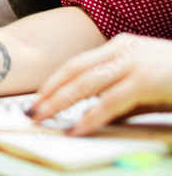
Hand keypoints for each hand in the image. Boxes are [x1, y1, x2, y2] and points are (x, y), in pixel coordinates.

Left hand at [30, 34, 171, 134]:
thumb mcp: (146, 85)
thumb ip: (120, 96)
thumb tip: (91, 115)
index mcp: (120, 47)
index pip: (76, 64)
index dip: (54, 82)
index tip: (37, 98)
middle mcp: (122, 49)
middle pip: (74, 71)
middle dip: (49, 92)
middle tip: (29, 111)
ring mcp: (134, 62)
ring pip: (85, 83)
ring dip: (59, 102)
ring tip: (42, 119)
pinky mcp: (146, 80)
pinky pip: (110, 101)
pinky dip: (90, 117)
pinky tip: (76, 129)